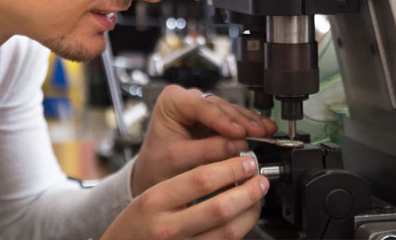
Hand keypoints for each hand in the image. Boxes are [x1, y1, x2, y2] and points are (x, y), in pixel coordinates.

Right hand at [102, 155, 268, 239]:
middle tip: (260, 180)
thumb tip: (223, 168)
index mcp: (156, 201)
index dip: (230, 169)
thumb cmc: (135, 224)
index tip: (245, 162)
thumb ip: (183, 184)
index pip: (201, 179)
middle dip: (248, 191)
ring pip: (227, 232)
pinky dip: (239, 232)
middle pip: (219, 207)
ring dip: (249, 213)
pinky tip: (244, 220)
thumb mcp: (150, 196)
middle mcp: (168, 227)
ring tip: (257, 199)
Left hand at [131, 85, 276, 196]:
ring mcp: (201, 106)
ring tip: (267, 131)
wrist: (154, 173)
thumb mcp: (178, 159)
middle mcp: (187, 98)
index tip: (240, 132)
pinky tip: (263, 129)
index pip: (202, 106)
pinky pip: (233, 118)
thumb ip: (207, 151)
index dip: (223, 120)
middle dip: (242, 120)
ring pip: (229, 110)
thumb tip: (237, 145)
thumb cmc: (157, 164)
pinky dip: (248, 126)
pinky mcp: (212, 117)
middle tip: (261, 132)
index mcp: (172, 101)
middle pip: (219, 106)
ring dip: (249, 122)